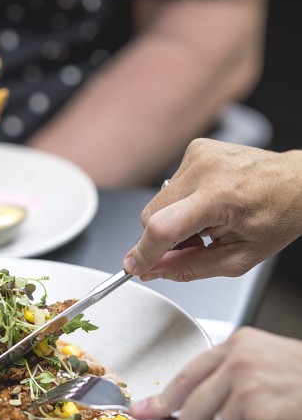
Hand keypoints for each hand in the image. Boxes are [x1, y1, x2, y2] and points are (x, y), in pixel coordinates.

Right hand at [123, 139, 301, 280]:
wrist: (297, 184)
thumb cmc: (276, 217)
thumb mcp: (237, 259)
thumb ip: (189, 268)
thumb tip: (153, 270)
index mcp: (220, 196)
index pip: (161, 227)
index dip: (143, 252)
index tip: (134, 266)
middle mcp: (206, 169)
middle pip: (151, 215)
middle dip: (164, 237)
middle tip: (195, 243)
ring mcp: (199, 154)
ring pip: (158, 201)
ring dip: (174, 219)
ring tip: (208, 222)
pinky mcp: (196, 149)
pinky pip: (171, 185)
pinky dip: (183, 200)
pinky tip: (209, 203)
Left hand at [130, 327, 301, 419]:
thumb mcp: (271, 365)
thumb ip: (232, 381)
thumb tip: (192, 411)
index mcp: (239, 345)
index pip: (186, 376)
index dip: (162, 401)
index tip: (144, 412)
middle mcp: (239, 362)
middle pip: (192, 414)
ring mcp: (248, 387)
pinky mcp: (261, 415)